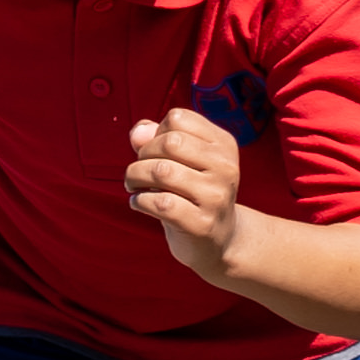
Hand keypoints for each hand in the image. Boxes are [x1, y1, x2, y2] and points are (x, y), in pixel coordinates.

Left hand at [126, 107, 249, 278]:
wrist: (218, 241)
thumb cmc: (191, 193)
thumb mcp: (180, 161)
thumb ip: (155, 138)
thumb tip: (137, 133)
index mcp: (223, 145)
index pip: (178, 119)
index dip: (156, 133)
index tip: (154, 153)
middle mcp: (225, 167)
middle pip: (170, 142)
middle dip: (142, 156)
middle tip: (137, 172)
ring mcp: (216, 196)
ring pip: (162, 171)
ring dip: (135, 178)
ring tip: (133, 186)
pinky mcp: (201, 223)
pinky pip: (160, 203)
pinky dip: (140, 201)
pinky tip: (139, 203)